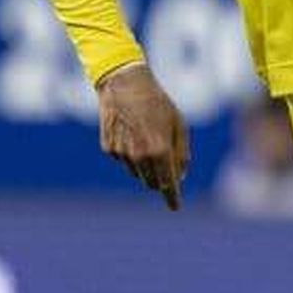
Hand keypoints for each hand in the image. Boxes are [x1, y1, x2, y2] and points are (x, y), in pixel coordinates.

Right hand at [97, 64, 189, 209]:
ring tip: (148, 137)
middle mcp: (140, 156)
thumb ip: (182, 154)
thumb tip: (180, 177)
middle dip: (162, 179)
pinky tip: (131, 132)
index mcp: (161, 150)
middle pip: (153, 182)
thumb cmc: (158, 103)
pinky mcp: (109, 149)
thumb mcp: (179, 125)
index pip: (168, 184)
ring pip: (138, 173)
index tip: (175, 207)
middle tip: (166, 163)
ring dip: (146, 165)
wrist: (124, 84)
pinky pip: (124, 160)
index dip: (172, 198)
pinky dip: (131, 153)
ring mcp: (122, 154)